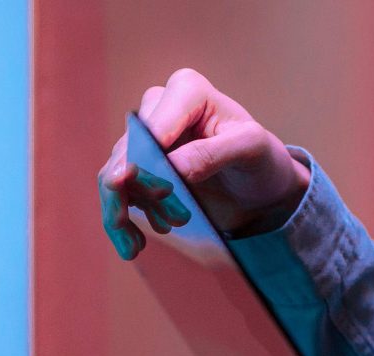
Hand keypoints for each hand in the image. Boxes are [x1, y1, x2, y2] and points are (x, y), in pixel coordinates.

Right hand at [98, 67, 311, 257]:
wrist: (258, 188)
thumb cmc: (259, 158)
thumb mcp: (250, 148)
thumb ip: (212, 153)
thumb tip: (171, 168)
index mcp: (186, 91)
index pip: (154, 127)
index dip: (147, 160)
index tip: (157, 192)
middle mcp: (159, 107)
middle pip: (126, 150)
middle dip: (128, 192)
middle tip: (143, 227)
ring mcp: (145, 139)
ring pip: (113, 174)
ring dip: (120, 212)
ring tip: (135, 246)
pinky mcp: (140, 168)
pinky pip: (117, 193)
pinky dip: (121, 220)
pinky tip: (135, 242)